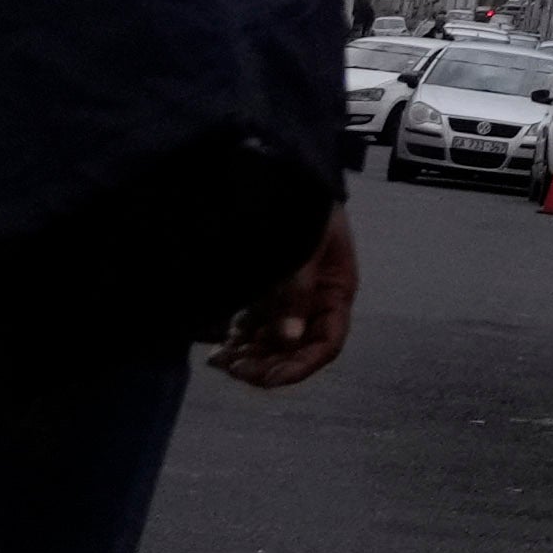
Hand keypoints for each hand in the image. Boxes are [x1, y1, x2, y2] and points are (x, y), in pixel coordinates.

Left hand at [211, 206, 360, 390]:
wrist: (285, 174)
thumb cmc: (305, 210)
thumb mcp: (306, 249)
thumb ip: (296, 294)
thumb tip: (288, 340)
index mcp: (335, 292)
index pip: (326, 343)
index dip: (302, 365)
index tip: (271, 378)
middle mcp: (314, 302)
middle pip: (296, 348)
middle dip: (268, 364)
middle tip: (237, 370)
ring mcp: (288, 300)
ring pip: (272, 342)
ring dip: (250, 356)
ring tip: (221, 363)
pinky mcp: (265, 295)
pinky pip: (254, 328)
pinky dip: (238, 342)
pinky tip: (217, 352)